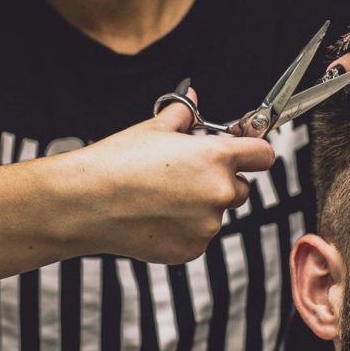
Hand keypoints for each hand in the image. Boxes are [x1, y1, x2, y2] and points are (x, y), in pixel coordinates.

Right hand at [68, 91, 274, 263]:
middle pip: (242, 188)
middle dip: (222, 181)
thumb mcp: (153, 129)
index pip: (263, 155)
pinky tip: (155, 217)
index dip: (255, 152)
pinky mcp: (192, 250)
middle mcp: (219, 192)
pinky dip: (184, 229)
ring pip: (217, 214)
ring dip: (201, 207)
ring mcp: (208, 225)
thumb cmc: (117, 162)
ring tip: (161, 197)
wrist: (86, 202)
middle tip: (187, 176)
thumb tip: (192, 100)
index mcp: (216, 158)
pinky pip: (199, 236)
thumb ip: (183, 115)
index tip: (247, 153)